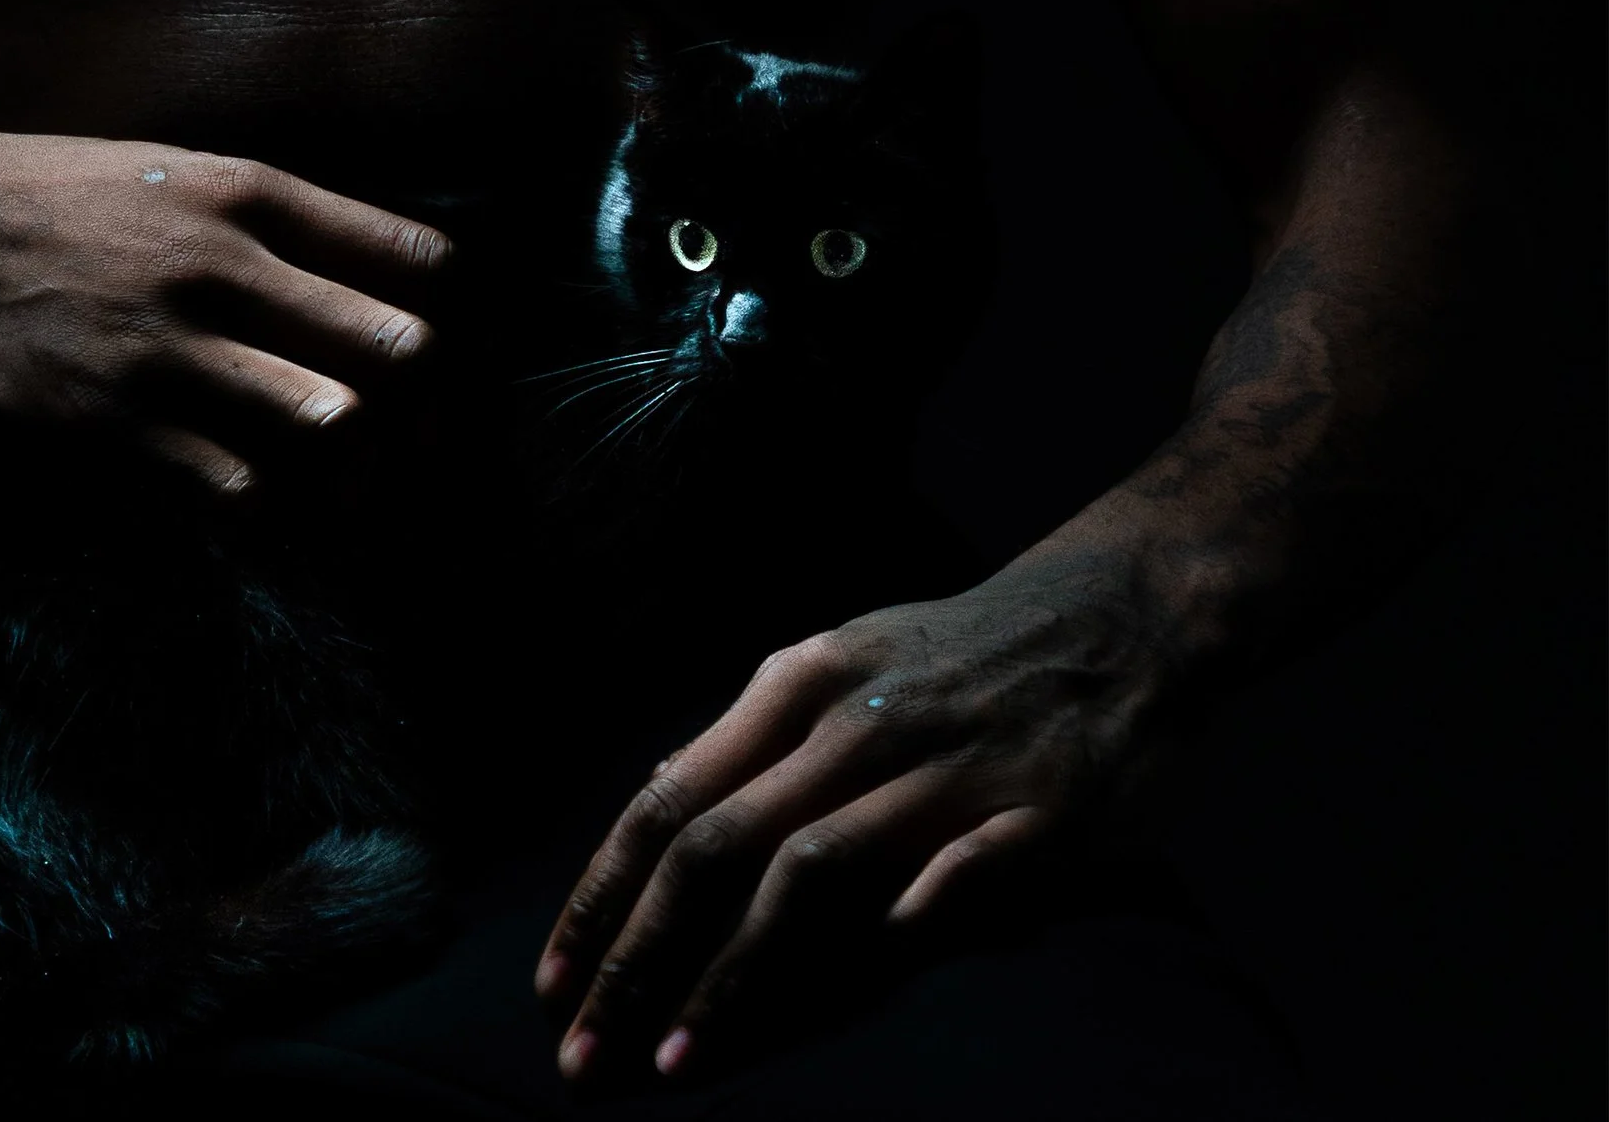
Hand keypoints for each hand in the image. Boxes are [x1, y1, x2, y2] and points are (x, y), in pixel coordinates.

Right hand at [0, 113, 449, 492]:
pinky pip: (242, 489)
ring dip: (357, 462)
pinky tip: (262, 493)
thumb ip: (265, 216)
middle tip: (420, 427)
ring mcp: (175, 350)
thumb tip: (364, 269)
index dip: (443, 309)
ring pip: (333, 424)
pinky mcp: (121, 426)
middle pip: (397, 348)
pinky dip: (269, 502)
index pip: (414, 257)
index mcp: (247, 192)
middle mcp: (226, 265)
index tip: (434, 340)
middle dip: (427, 398)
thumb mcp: (168, 168)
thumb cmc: (47, 194)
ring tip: (357, 478)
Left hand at [535, 551, 1181, 1089]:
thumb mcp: (842, 664)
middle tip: (583, 1054)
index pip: (670, 798)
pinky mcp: (1040, 816)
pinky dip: (907, 917)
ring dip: (733, 974)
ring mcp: (945, 771)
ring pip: (812, 871)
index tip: (552, 985)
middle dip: (636, 955)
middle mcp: (854, 724)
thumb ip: (757, 741)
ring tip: (676, 1059)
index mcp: (798, 685)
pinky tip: (866, 971)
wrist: (1119, 612)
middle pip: (719, 844)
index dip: (602, 896)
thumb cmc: (959, 658)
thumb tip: (654, 805)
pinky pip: (958, 878)